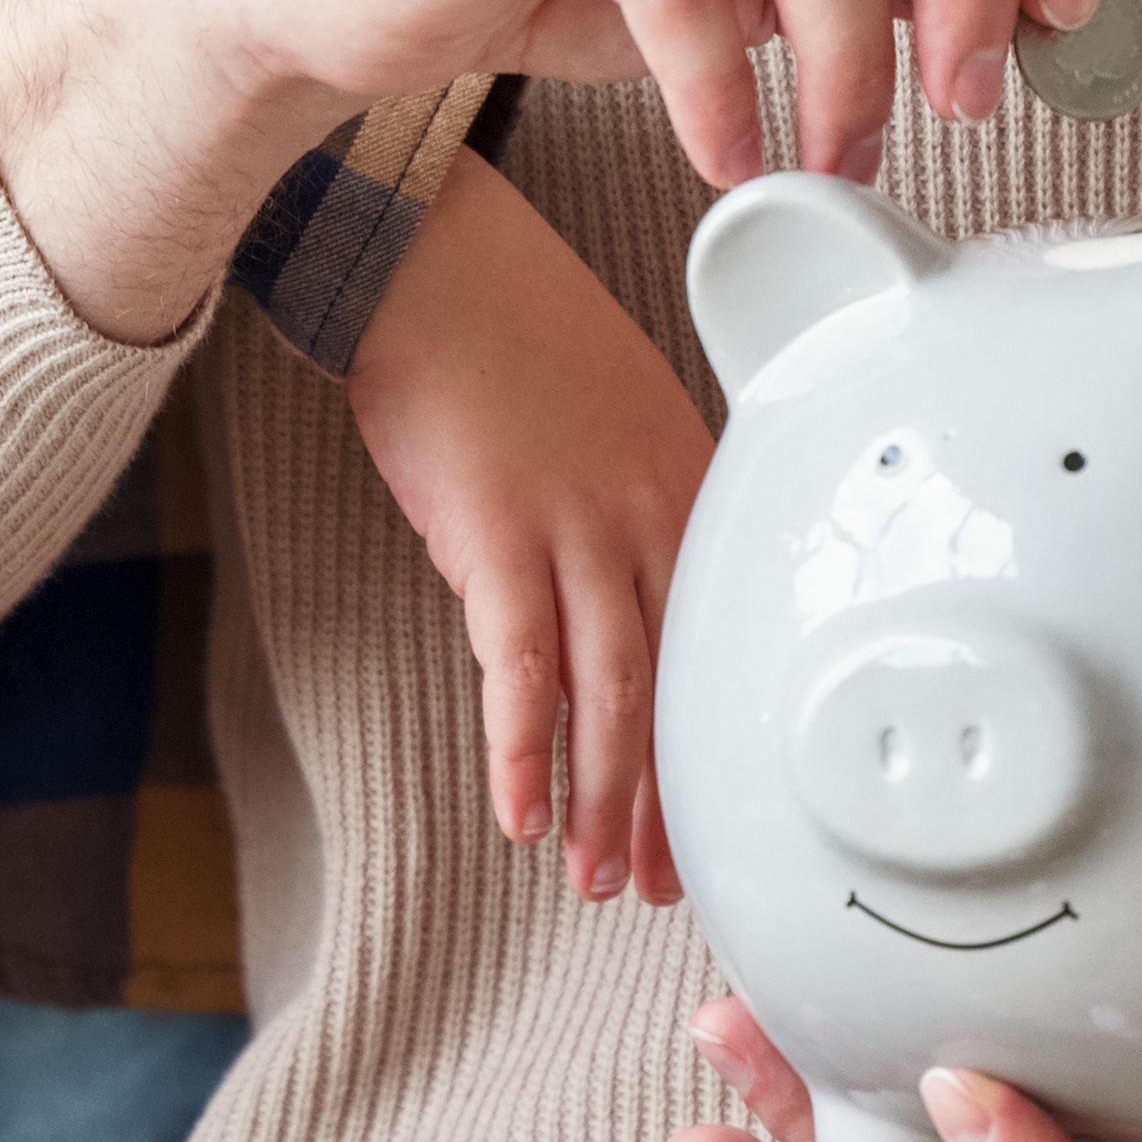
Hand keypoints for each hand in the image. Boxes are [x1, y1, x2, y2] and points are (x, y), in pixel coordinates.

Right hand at [341, 160, 711, 901]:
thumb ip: (630, 508)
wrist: (429, 252)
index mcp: (693, 486)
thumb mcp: (612, 412)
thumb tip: (605, 602)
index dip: (704, 753)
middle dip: (664, 805)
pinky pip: (519, 665)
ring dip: (602, 800)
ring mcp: (578, 523)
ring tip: (593, 879)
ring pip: (610, 695)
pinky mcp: (496, 531)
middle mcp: (653, 512)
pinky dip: (521, 748)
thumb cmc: (508, 327)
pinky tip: (521, 814)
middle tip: (655, 889)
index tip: (701, 828)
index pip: (711, 649)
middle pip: (673, 688)